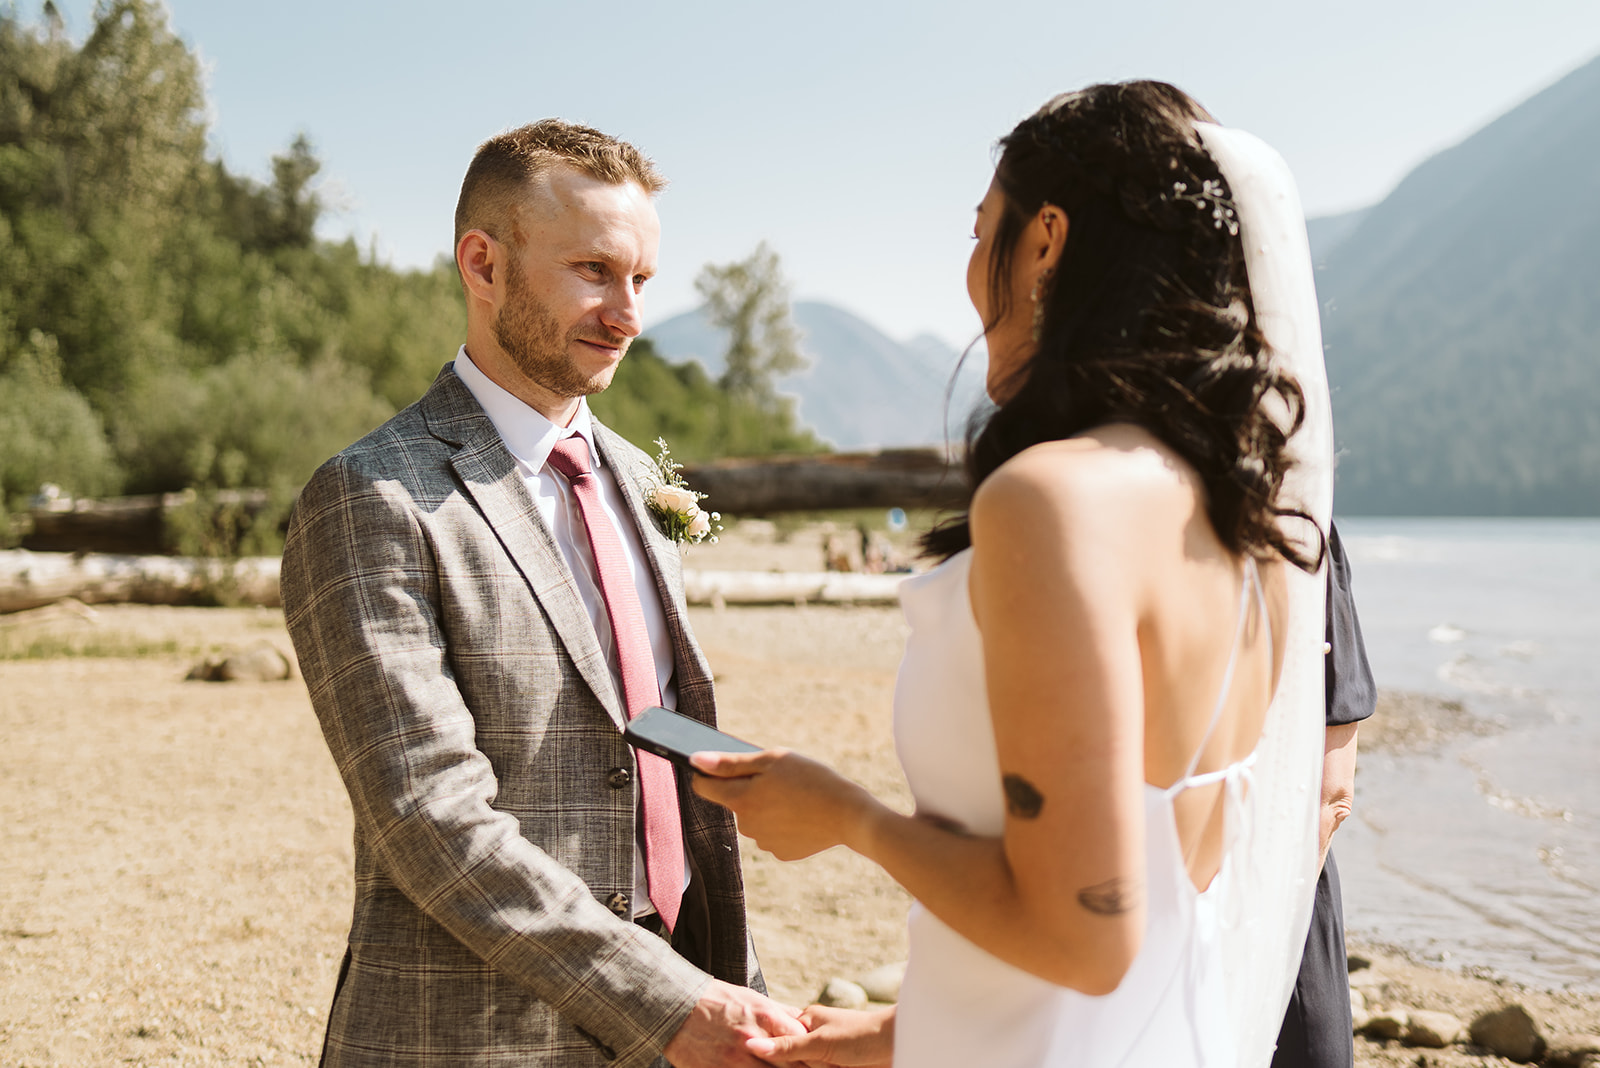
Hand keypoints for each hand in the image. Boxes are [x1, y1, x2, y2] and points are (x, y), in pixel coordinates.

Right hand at [663, 979, 805, 1067]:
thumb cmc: (718, 1000)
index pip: (802, 1040)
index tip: (827, 1060)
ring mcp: (735, 1060)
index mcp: (765, 1017)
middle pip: (791, 1065)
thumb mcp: (752, 999)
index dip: (816, 1053)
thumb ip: (779, 1013)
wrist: (677, 1007)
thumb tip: (803, 1022)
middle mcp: (754, 1040)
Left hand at [690, 749, 875, 860]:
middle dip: (749, 789)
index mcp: (740, 800)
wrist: (848, 814)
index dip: (708, 772)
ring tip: (796, 796)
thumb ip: (730, 762)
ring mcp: (763, 842)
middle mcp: (745, 825)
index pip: (702, 786)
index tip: (723, 764)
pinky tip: (802, 814)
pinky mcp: (781, 852)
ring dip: (767, 806)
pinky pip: (773, 833)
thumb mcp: (772, 760)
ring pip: (755, 817)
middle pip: (735, 801)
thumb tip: (695, 760)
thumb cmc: (811, 779)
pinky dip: (783, 823)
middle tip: (779, 778)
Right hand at [746, 1004, 895, 1066]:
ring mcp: (827, 1051)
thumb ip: (786, 1047)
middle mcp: (815, 1034)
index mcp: (807, 1020)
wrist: (899, 1043)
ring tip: (833, 1064)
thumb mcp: (819, 1044)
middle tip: (825, 1062)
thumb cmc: (861, 1035)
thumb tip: (749, 1043)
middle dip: (797, 1065)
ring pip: (806, 1067)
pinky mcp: (837, 1064)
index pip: (779, 1041)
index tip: (786, 1059)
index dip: (779, 1057)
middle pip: (793, 1060)